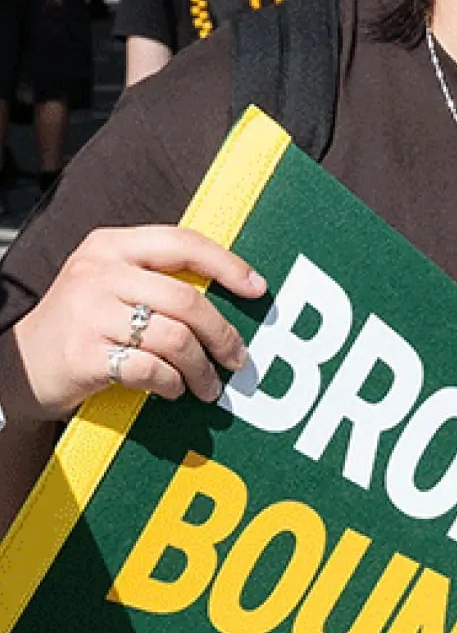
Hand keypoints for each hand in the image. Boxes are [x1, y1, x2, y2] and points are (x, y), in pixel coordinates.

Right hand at [2, 225, 263, 422]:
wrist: (16, 366)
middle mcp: (99, 272)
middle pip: (187, 300)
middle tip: (238, 358)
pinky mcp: (82, 354)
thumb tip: (236, 287)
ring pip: (174, 338)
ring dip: (201, 368)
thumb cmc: (82, 324)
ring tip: (208, 385)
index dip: (228, 265)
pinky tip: (174, 389)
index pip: (184, 243)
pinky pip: (149, 369)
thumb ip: (157, 278)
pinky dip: (171, 383)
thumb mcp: (110, 283)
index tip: (258, 288)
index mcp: (112, 245)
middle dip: (222, 334)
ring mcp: (88, 313)